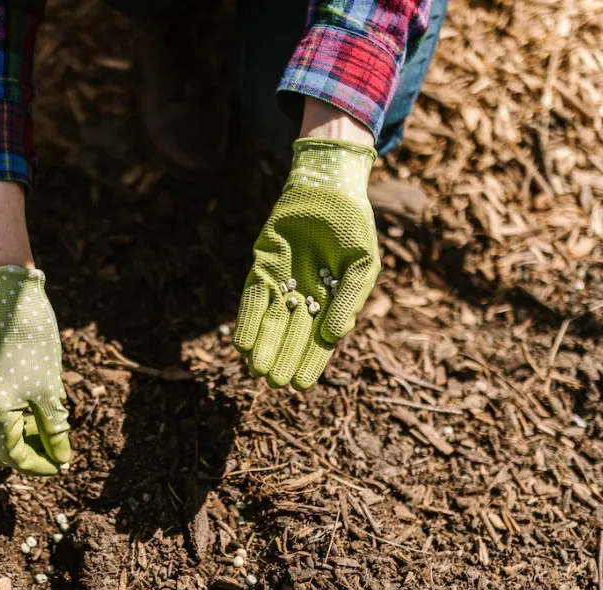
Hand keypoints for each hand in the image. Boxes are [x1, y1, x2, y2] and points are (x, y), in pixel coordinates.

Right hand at [0, 265, 70, 474]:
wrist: (10, 300)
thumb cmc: (34, 343)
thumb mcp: (49, 390)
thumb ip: (54, 429)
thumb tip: (62, 458)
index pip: (14, 457)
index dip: (40, 465)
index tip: (61, 464)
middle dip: (21, 458)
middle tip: (49, 452)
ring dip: (8, 442)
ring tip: (38, 430)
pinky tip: (24, 412)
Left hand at [233, 138, 379, 389]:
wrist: (327, 188)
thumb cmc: (352, 226)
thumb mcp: (362, 265)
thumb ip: (350, 300)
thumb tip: (335, 338)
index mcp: (332, 302)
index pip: (319, 341)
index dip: (310, 363)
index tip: (302, 386)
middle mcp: (304, 297)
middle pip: (291, 336)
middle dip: (283, 359)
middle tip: (274, 384)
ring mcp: (281, 283)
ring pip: (270, 322)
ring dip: (263, 346)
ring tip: (257, 370)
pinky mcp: (262, 268)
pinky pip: (253, 297)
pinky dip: (248, 319)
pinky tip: (242, 342)